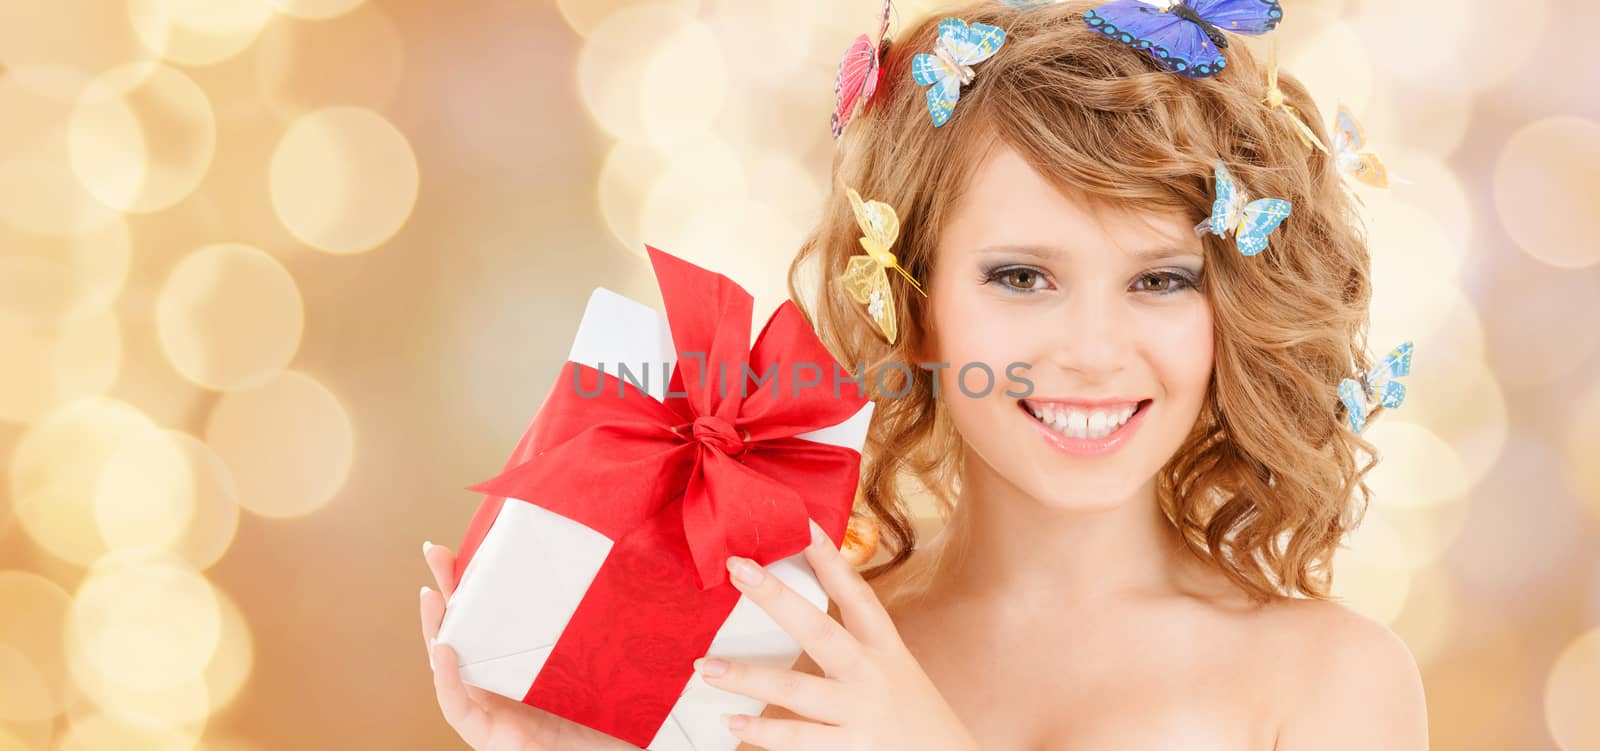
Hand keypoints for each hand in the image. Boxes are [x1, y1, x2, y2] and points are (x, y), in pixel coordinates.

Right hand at [420, 542, 642, 750]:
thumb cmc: (610, 711)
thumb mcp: (600, 658)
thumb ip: (600, 624)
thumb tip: (620, 564)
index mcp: (516, 663)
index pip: (486, 618)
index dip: (471, 584)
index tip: (466, 544)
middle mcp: (496, 683)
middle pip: (460, 632)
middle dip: (444, 592)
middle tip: (434, 550)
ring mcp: (488, 709)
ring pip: (447, 667)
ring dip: (434, 629)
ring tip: (431, 594)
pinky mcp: (487, 736)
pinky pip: (457, 707)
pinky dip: (446, 679)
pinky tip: (444, 649)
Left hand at [694, 520, 979, 750]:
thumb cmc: (914, 717)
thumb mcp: (896, 671)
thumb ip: (856, 647)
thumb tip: (801, 615)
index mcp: (886, 650)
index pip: (857, 596)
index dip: (830, 560)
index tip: (803, 524)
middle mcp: (872, 676)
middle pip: (819, 630)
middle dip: (776, 597)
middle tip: (737, 569)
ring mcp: (860, 715)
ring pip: (796, 691)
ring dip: (747, 678)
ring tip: (705, 667)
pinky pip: (797, 741)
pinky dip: (763, 733)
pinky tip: (733, 723)